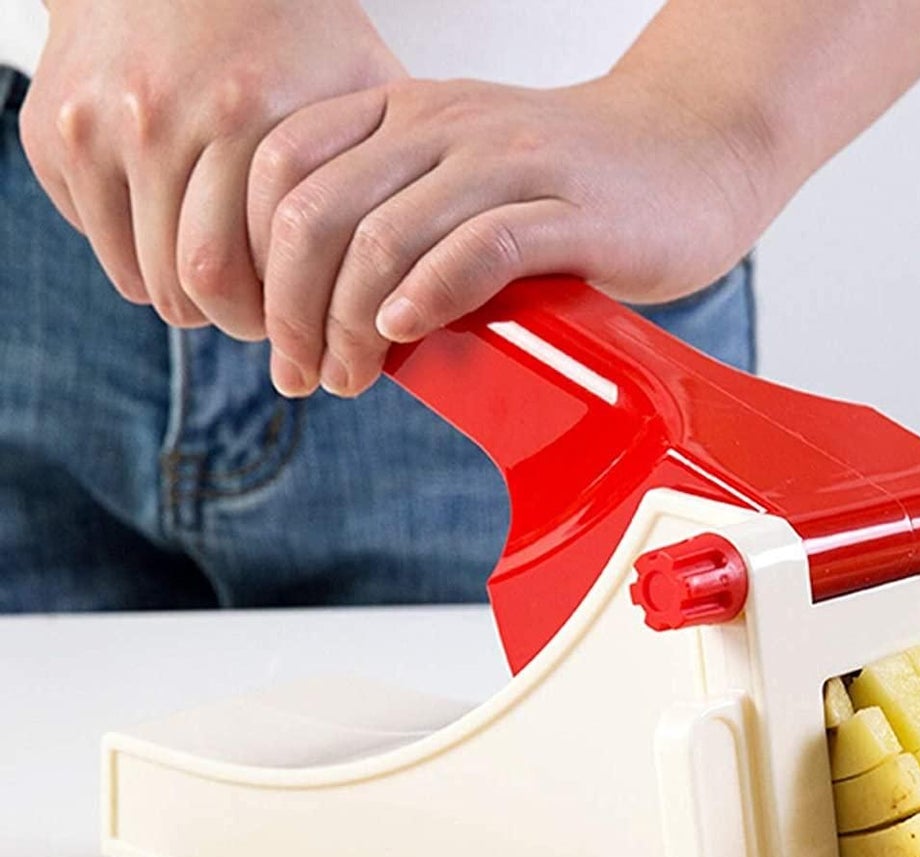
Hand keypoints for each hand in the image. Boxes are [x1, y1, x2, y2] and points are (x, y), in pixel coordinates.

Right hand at [20, 0, 403, 338]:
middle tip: (275, 327)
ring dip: (196, 303)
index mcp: (249, 116)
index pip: (258, 278)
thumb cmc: (293, 31)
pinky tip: (187, 238)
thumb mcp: (363, 86)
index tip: (318, 337)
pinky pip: (105, 244)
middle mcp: (163, 118)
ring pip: (148, 278)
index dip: (291, 324)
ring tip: (238, 289)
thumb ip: (393, 173)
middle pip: (198, 287)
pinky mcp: (55, 132)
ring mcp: (100, 124)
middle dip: (244, 324)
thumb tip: (440, 276)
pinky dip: (144, 260)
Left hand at [245, 72, 777, 396]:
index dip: (252, 257)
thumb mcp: (467, 181)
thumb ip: (400, 220)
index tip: (267, 331)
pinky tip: (406, 332)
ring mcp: (509, 163)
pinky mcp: (570, 212)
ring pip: (385, 233)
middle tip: (303, 373)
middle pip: (317, 210)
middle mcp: (446, 124)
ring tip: (352, 375)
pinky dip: (429, 296)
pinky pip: (478, 247)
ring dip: (349, 323)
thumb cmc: (580, 184)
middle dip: (291, 308)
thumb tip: (326, 313)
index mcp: (407, 112)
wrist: (695, 151)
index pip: (281, 167)